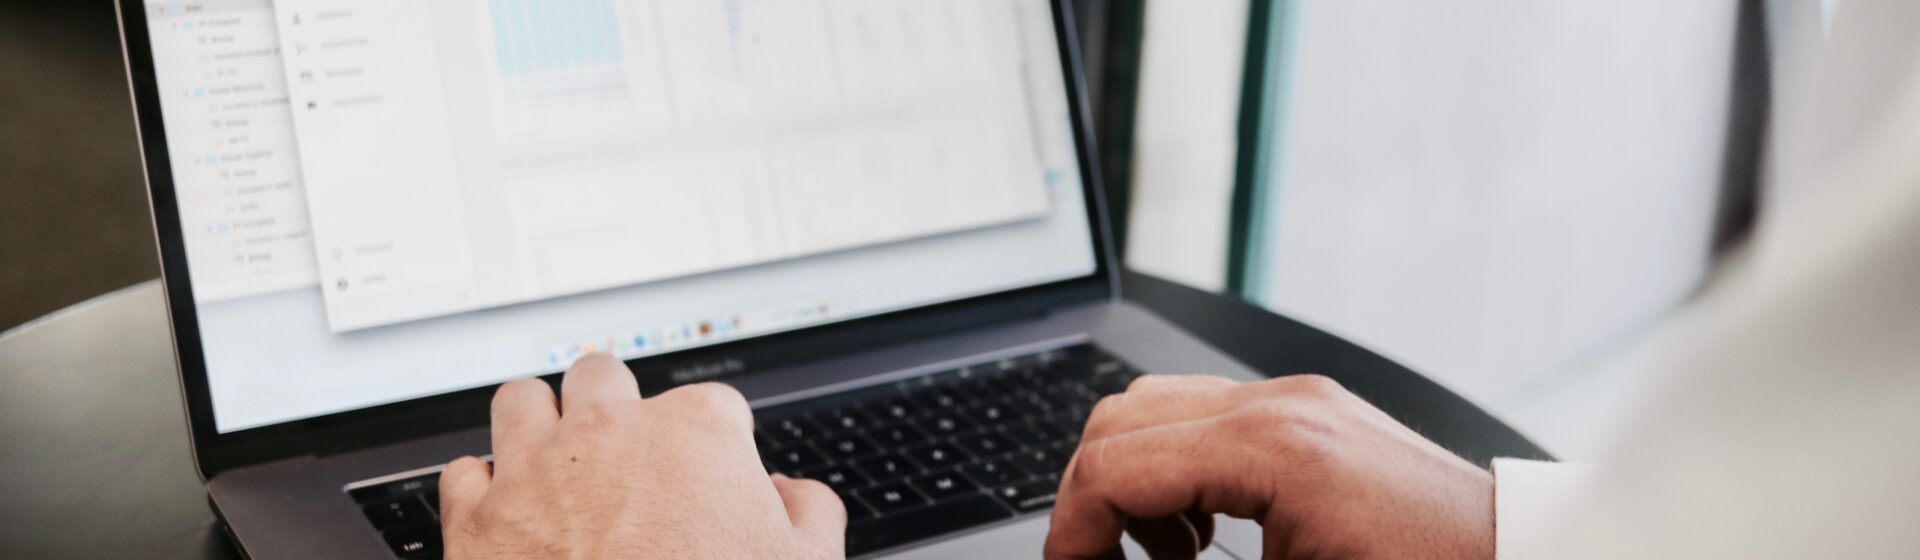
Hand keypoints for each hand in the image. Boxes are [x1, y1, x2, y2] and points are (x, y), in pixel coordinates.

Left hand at [438, 353, 845, 558]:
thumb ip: (810, 512)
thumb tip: (794, 496)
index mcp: (696, 431)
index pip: (712, 405)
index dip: (714, 446)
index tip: (711, 481)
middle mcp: (610, 433)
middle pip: (604, 377)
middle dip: (615, 409)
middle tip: (629, 457)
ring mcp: (537, 469)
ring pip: (523, 400)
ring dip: (539, 423)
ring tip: (557, 460)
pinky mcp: (479, 518)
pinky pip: (464, 472)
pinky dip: (483, 489)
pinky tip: (509, 513)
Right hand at [1045, 374, 1492, 559]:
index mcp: (1271, 449)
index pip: (1113, 464)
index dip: (1071, 533)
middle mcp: (1279, 406)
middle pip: (1119, 419)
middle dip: (1093, 502)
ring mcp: (1298, 401)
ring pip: (1156, 408)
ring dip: (1137, 483)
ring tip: (1169, 557)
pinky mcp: (1313, 414)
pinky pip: (1207, 417)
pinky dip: (1180, 470)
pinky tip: (1207, 531)